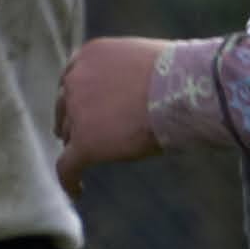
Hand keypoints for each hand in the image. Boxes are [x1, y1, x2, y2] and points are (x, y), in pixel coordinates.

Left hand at [55, 36, 176, 192]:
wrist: (183, 89)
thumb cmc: (179, 76)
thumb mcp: (142, 62)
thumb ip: (123, 76)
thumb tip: (131, 96)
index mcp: (88, 56)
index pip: (71, 79)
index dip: (74, 99)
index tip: (80, 111)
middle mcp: (75, 80)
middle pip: (66, 108)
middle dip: (74, 122)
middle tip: (81, 137)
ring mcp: (77, 111)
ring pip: (70, 136)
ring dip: (78, 147)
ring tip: (87, 164)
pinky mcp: (83, 142)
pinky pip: (67, 167)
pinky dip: (69, 180)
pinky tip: (77, 191)